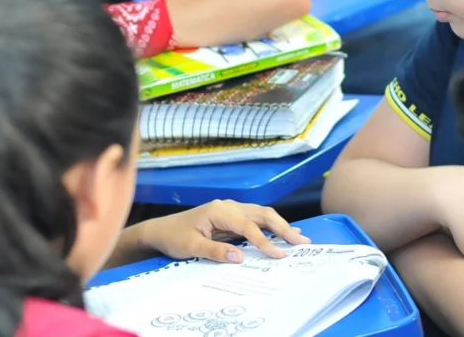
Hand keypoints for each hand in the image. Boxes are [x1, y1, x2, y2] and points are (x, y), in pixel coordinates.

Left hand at [139, 200, 310, 262]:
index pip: (248, 226)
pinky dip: (271, 226)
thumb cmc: (174, 237)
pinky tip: (283, 232)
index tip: (279, 255)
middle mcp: (228, 206)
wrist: (160, 230)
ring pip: (262, 214)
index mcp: (219, 210)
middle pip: (262, 214)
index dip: (265, 241)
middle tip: (302, 241)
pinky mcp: (231, 218)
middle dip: (283, 228)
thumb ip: (215, 250)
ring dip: (280, 225)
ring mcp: (231, 210)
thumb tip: (239, 256)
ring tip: (299, 238)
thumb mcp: (191, 246)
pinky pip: (255, 220)